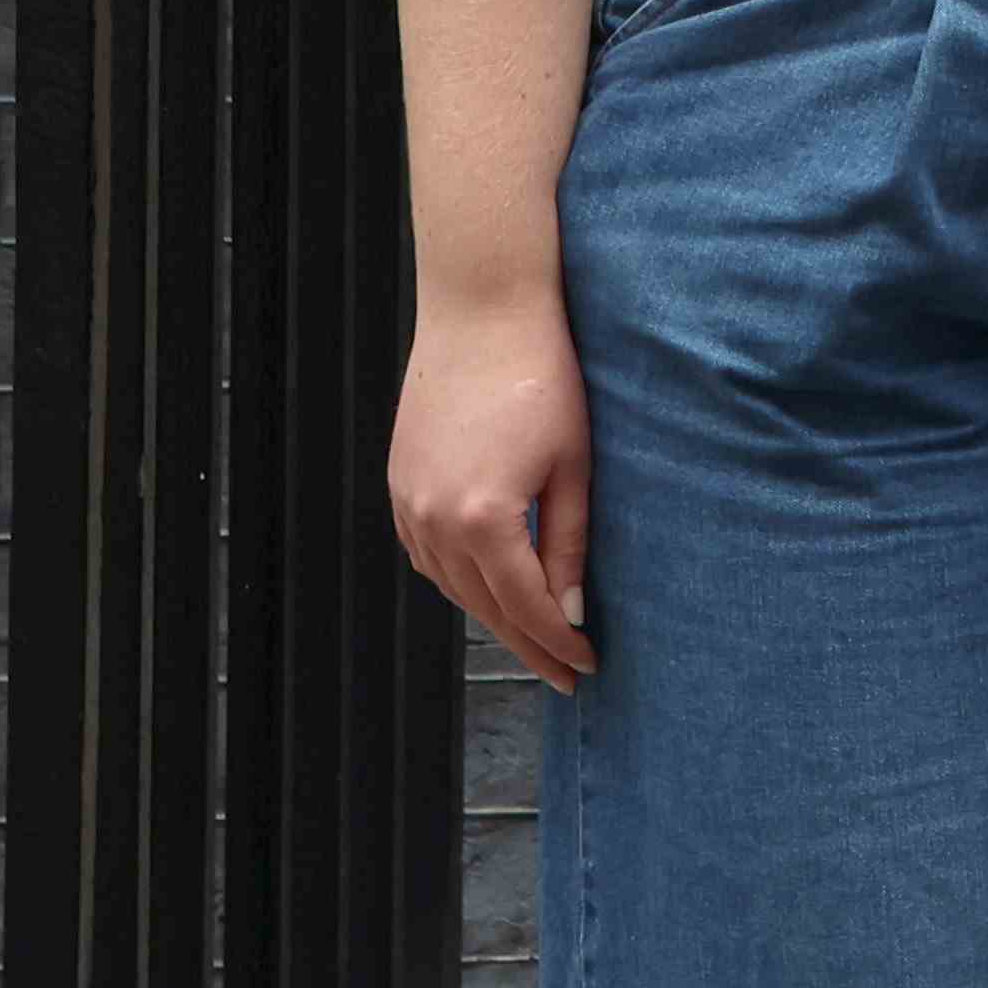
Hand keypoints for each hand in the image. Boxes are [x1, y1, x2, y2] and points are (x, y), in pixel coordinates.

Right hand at [391, 287, 596, 689]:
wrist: (482, 312)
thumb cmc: (544, 379)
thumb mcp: (573, 465)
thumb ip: (569, 543)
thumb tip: (572, 612)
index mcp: (482, 519)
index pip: (525, 606)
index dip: (558, 643)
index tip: (586, 669)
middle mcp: (433, 520)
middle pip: (484, 607)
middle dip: (528, 644)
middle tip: (564, 675)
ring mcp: (408, 503)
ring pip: (450, 586)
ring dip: (491, 617)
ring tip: (534, 638)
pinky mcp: (400, 484)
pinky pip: (426, 555)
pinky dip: (458, 580)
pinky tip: (487, 589)